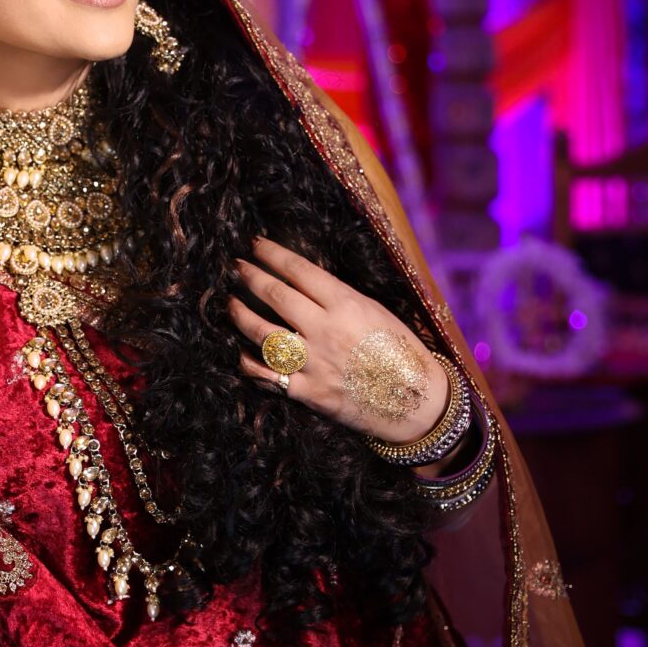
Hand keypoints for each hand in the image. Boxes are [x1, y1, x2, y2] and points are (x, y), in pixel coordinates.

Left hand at [226, 234, 450, 446]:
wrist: (417, 402)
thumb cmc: (401, 352)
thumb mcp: (376, 311)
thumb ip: (340, 298)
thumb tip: (305, 281)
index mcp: (347, 305)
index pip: (300, 271)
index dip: (273, 255)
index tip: (256, 245)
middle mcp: (326, 330)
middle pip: (276, 296)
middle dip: (251, 277)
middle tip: (236, 267)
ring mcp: (315, 363)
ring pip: (263, 334)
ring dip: (241, 315)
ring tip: (230, 303)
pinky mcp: (309, 393)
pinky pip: (268, 375)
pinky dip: (249, 362)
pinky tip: (240, 351)